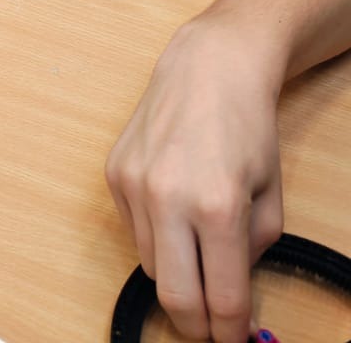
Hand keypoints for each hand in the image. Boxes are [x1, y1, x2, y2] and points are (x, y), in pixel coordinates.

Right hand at [105, 15, 283, 342]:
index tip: (233, 338)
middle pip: (175, 297)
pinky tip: (175, 213)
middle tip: (210, 327)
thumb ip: (253, 252)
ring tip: (198, 255)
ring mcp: (135, 184)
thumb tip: (232, 295)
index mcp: (218, 206)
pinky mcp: (114, 173)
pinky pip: (134, 231)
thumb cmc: (247, 127)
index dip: (229, 331)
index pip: (222, 298)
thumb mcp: (269, 196)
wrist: (208, 68)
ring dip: (176, 274)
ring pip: (151, 266)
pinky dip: (157, 238)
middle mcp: (169, 197)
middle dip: (195, 324)